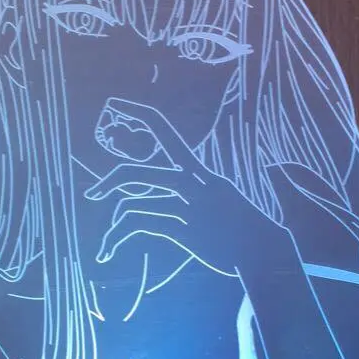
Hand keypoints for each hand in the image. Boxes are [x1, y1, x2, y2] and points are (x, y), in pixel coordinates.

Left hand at [84, 105, 274, 277]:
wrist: (267, 251)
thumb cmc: (244, 227)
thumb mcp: (221, 196)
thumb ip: (195, 188)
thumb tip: (164, 192)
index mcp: (200, 170)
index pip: (164, 130)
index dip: (137, 113)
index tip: (114, 105)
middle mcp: (193, 182)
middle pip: (136, 172)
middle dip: (108, 182)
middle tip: (91, 196)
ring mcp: (189, 207)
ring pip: (132, 204)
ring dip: (111, 228)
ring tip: (105, 245)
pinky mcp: (186, 231)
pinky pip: (141, 227)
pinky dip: (117, 239)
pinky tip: (110, 252)